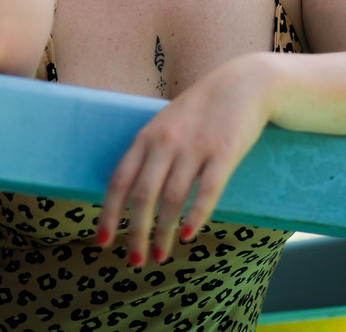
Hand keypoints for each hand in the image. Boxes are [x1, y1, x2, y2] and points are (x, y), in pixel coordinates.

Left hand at [95, 53, 274, 266]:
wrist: (243, 83)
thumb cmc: (202, 109)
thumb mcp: (167, 123)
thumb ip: (149, 152)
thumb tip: (130, 195)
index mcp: (147, 136)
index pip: (120, 180)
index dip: (109, 213)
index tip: (102, 241)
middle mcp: (166, 141)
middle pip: (143, 195)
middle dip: (136, 233)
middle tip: (135, 262)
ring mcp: (194, 146)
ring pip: (172, 198)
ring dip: (163, 232)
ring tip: (161, 254)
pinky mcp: (224, 152)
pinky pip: (207, 191)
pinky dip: (195, 217)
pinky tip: (187, 235)